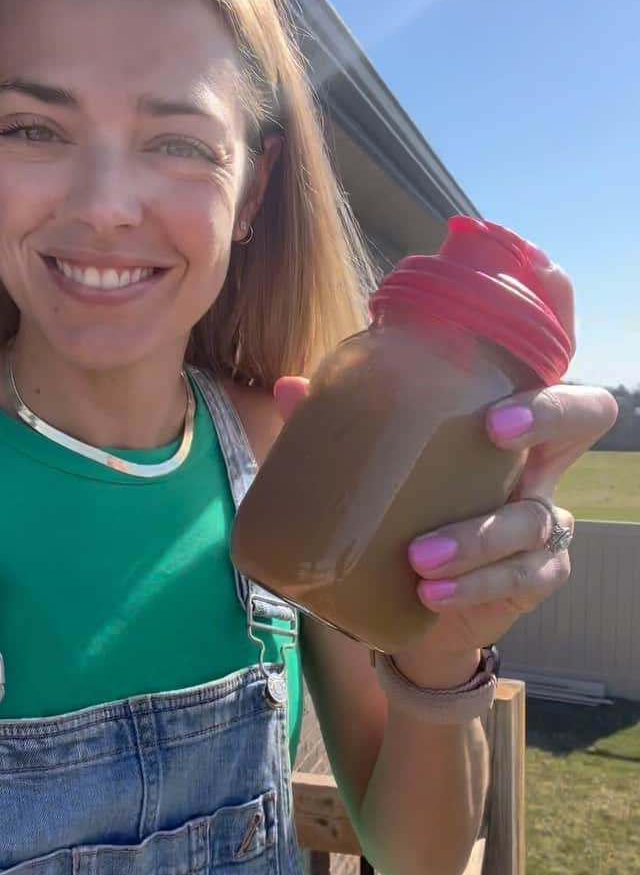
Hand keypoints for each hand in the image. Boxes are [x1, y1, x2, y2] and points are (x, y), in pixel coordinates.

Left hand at [274, 252, 618, 688]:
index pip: (543, 351)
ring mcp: (543, 517)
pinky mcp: (536, 575)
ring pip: (536, 515)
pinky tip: (431, 590)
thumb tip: (291, 386)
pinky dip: (476, 583)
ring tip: (420, 554)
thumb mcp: (371, 463)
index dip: (553, 308)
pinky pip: (525, 576)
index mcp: (504, 415)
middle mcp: (536, 460)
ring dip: (479, 533)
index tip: (538, 267)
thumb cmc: (401, 512)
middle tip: (496, 425)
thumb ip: (340, 426)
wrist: (416, 607)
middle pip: (584, 413)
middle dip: (549, 412)